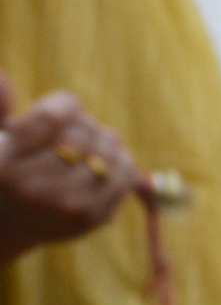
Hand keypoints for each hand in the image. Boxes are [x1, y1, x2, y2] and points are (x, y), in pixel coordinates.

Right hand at [0, 70, 142, 264]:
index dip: (65, 104)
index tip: (64, 108)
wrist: (13, 223)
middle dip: (85, 124)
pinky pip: (124, 177)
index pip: (53, 116)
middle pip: (84, 132)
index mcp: (10, 163)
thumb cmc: (10, 170)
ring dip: (107, 141)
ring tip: (97, 144)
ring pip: (107, 151)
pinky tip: (113, 162)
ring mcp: (66, 205)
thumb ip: (11, 113)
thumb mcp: (3, 141)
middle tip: (80, 130)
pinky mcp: (93, 218)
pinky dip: (124, 163)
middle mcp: (35, 187)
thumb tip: (15, 82)